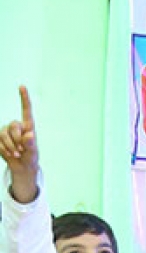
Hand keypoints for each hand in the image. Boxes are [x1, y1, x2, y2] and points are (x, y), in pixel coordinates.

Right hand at [0, 86, 38, 202]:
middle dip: (17, 140)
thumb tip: (30, 135)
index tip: (22, 86)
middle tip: (22, 150)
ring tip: (17, 154)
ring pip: (4, 134)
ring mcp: (6, 131)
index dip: (24, 98)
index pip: (26, 110)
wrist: (22, 166)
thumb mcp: (33, 152)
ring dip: (10, 146)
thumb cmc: (31, 157)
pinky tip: (10, 154)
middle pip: (13, 126)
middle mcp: (16, 126)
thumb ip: (31, 144)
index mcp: (28, 126)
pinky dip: (5, 150)